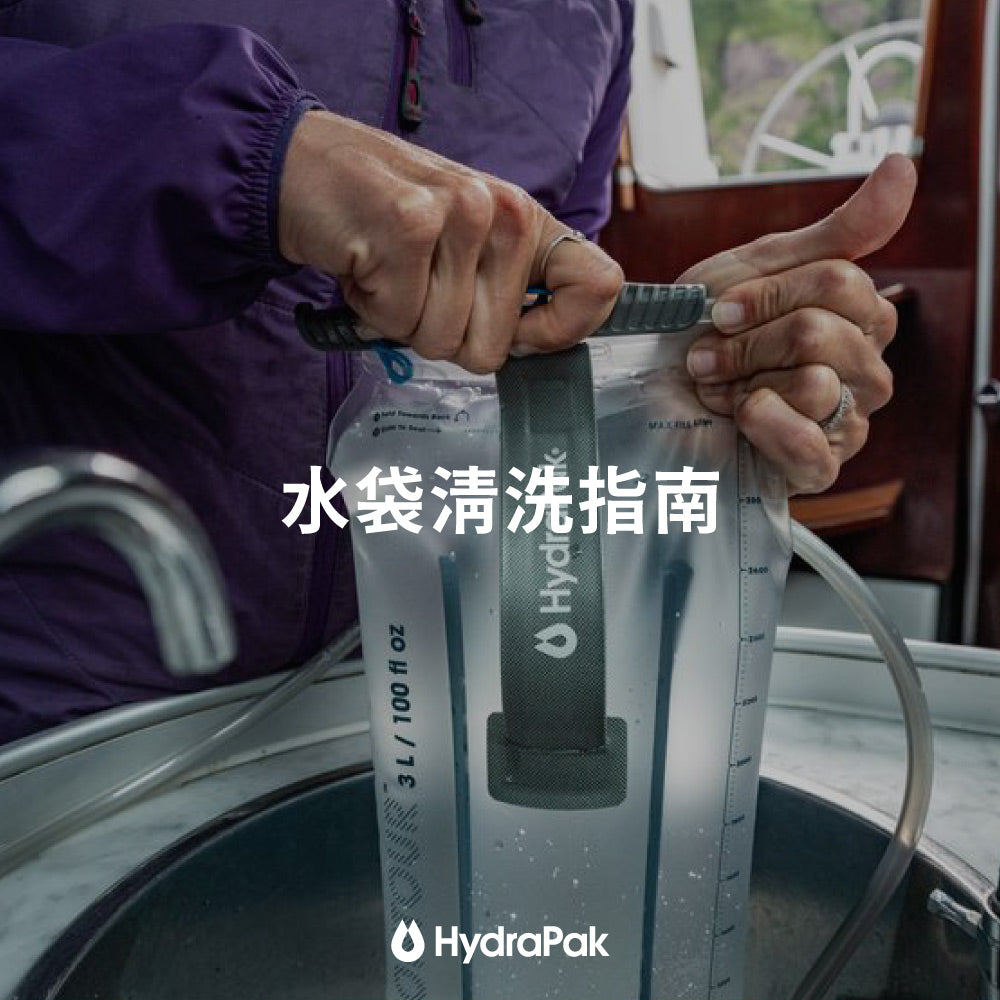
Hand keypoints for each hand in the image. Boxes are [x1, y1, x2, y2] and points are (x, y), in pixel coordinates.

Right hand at [278, 110, 622, 372]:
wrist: (306, 169)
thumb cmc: (387, 218)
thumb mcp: (465, 248)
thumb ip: (507, 290)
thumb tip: (537, 346)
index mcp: (529, 221)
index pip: (598, 287)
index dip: (560, 333)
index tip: (517, 333)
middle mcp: (506, 212)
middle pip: (493, 349)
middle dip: (442, 334)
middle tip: (415, 285)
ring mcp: (462, 215)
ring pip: (443, 341)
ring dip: (402, 321)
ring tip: (388, 269)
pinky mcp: (411, 224)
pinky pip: (400, 322)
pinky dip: (371, 310)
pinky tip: (365, 264)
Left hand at [679, 154, 916, 493]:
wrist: (658, 388)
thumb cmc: (711, 326)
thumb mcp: (763, 266)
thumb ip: (838, 231)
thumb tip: (902, 166)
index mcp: (863, 317)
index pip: (837, 283)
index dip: (764, 294)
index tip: (718, 310)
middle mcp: (866, 370)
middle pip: (819, 332)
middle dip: (745, 342)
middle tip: (707, 356)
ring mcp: (847, 421)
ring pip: (812, 384)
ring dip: (744, 382)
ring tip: (717, 389)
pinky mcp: (820, 468)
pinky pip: (809, 448)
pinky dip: (764, 426)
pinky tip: (740, 415)